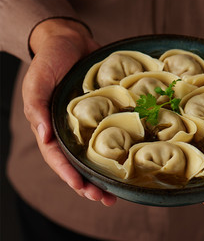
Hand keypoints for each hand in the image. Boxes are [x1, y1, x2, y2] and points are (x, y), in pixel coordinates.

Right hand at [22, 18, 116, 205]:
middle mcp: (70, 130)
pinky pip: (111, 134)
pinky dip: (119, 150)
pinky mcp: (104, 113)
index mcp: (51, 126)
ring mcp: (88, 123)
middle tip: (106, 199)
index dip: (69, 175)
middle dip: (90, 184)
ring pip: (96, 155)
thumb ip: (36, 106)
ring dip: (105, 175)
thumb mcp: (37, 80)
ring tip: (119, 192)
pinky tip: (131, 161)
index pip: (57, 158)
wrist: (70, 40)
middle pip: (78, 164)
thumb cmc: (50, 59)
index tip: (84, 190)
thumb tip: (43, 135)